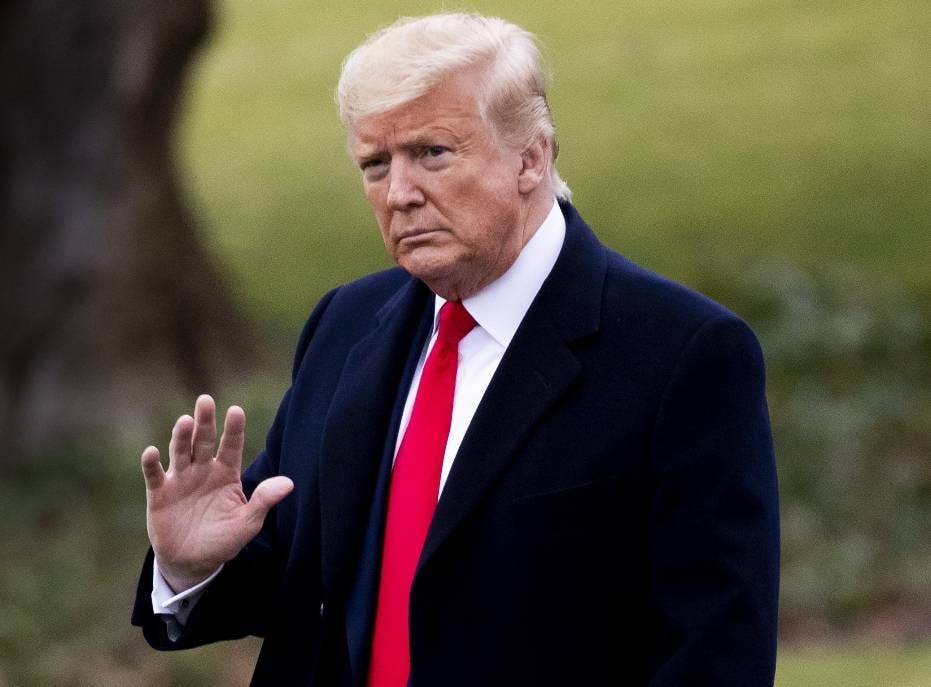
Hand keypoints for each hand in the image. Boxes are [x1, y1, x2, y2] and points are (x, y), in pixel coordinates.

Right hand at [141, 395, 293, 591]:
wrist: (193, 562)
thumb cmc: (224, 539)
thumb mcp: (247, 522)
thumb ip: (263, 501)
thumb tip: (289, 483)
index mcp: (227, 473)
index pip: (232, 446)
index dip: (234, 429)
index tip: (236, 411)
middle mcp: (203, 469)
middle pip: (204, 441)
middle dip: (205, 422)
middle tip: (205, 400)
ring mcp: (181, 479)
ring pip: (180, 451)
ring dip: (181, 437)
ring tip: (184, 421)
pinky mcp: (160, 493)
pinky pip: (155, 475)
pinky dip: (151, 463)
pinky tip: (151, 451)